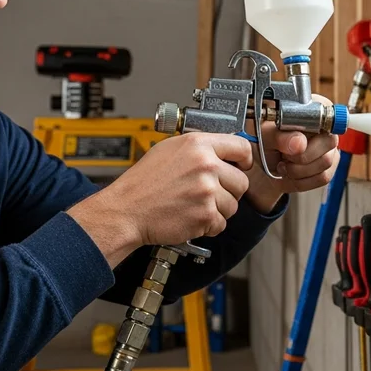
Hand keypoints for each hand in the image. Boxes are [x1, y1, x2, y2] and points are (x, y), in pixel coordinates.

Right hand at [68, 133, 252, 266]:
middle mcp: (206, 166)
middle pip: (242, 181)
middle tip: (208, 193)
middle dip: (229, 190)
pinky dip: (208, 225)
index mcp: (198, 145)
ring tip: (194, 205)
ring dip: (218, 209)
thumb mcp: (170, 149)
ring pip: (233, 205)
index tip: (242, 166)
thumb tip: (224, 151)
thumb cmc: (144, 182)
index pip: (242, 147)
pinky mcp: (205, 215)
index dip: (244, 159)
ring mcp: (207, 191)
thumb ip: (200, 148)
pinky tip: (190, 216)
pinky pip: (221, 223)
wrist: (126, 210)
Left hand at [244, 94, 340, 212]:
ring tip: (284, 164)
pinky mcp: (329, 167)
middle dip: (301, 156)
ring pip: (326, 162)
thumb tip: (299, 142)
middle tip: (283, 156)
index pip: (324, 115)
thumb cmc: (263, 143)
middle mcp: (325, 126)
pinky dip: (303, 181)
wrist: (262, 166)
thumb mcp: (262, 135)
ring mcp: (330, 148)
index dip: (309, 131)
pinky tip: (291, 174)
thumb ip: (277, 136)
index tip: (294, 141)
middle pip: (329, 141)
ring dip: (299, 170)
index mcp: (311, 108)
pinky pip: (324, 177)